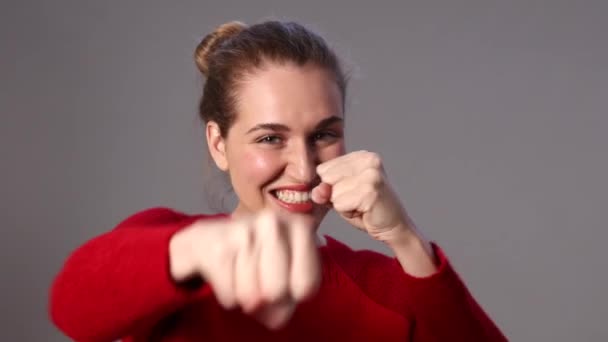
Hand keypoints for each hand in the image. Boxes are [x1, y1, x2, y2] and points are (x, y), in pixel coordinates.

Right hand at [169, 210, 319, 329]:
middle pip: (277, 291)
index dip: (294, 296)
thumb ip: (289, 299)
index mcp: (300, 227)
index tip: (287, 281)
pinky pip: (230, 296)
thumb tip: (265, 309)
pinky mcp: (218, 247)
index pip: (306, 286)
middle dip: (268, 297)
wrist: (209, 238)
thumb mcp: (287, 273)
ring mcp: (244, 231)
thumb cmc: (259, 258)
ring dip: (247, 298)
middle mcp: (274, 223)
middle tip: (262, 281)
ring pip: (252, 296)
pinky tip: (228, 275)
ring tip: (244, 276)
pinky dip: (229, 297)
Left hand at [311, 150, 411, 241]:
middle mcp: (368, 159)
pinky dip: (347, 212)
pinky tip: (364, 211)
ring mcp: (371, 173)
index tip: (352, 193)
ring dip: (342, 205)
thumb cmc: (367, 211)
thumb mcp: (339, 196)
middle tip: (357, 201)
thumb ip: (324, 190)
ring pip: (332, 191)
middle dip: (336, 195)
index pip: (323, 168)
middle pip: (326, 177)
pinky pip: (339, 203)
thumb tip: (317, 191)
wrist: (394, 227)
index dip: (331, 186)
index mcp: (361, 156)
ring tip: (361, 206)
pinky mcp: (370, 189)